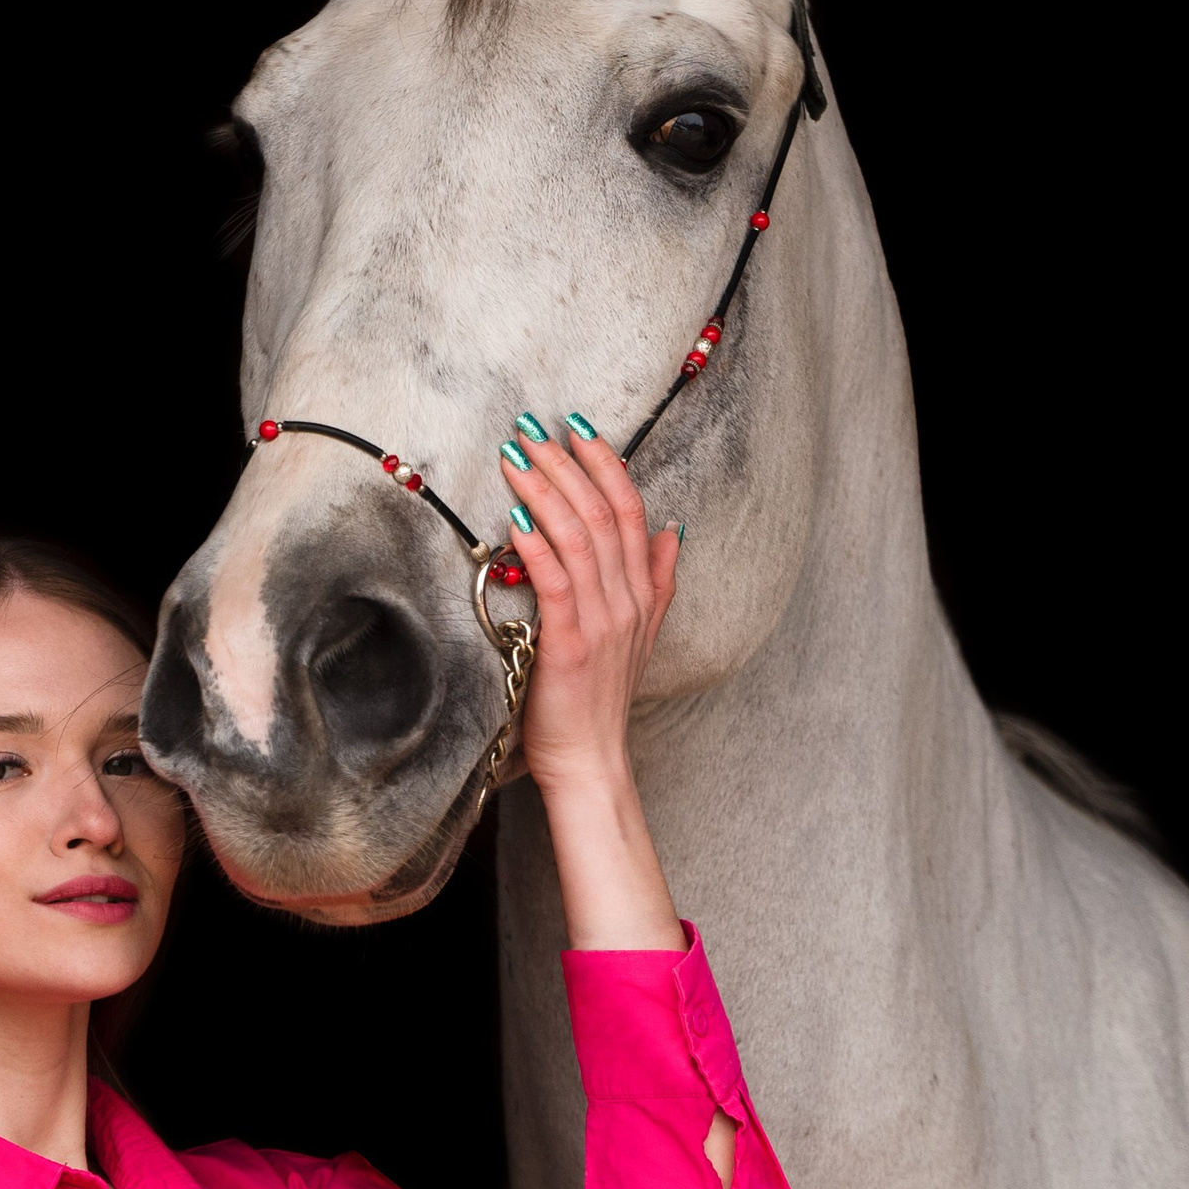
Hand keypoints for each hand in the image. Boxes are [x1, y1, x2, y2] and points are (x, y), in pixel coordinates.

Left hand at [497, 415, 689, 955]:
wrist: (590, 761)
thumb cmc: (597, 700)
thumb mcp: (638, 635)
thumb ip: (658, 582)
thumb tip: (672, 532)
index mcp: (642, 592)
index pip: (629, 510)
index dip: (605, 463)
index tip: (576, 427)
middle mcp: (627, 600)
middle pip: (603, 512)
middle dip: (566, 463)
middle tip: (530, 429)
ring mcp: (602, 621)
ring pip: (579, 537)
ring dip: (546, 492)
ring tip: (516, 458)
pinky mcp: (572, 645)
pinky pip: (558, 582)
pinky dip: (538, 545)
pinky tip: (517, 519)